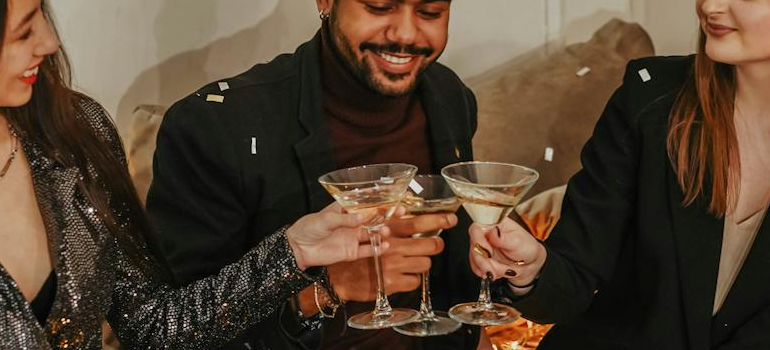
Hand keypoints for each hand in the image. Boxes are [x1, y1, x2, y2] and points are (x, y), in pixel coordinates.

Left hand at [286, 203, 388, 269]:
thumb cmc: (309, 228)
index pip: (365, 201)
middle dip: (388, 214)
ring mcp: (353, 237)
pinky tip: (384, 246)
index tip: (393, 194)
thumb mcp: (326, 219)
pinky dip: (378, 248)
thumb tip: (363, 217)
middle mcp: (352, 222)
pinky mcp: (352, 251)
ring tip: (385, 231)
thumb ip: (345, 219)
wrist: (299, 249)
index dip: (379, 198)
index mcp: (346, 210)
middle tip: (400, 211)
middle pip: (374, 217)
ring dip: (383, 231)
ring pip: (373, 233)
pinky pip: (368, 249)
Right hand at [327, 213, 451, 301]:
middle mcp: (391, 246)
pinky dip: (412, 279)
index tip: (451, 219)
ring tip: (412, 261)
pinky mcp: (391, 284)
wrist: (337, 276)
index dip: (438, 220)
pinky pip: (415, 281)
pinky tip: (403, 275)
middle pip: (430, 244)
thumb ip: (390, 219)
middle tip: (433, 245)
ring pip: (426, 264)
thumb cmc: (355, 250)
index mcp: (386, 230)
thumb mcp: (369, 229)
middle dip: (436, 245)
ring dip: (423, 262)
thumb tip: (407, 208)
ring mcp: (392, 266)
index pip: (418, 222)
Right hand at [468, 218, 545, 286]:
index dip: (478, 242)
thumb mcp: (518, 242)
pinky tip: (497, 272)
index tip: (489, 253)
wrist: (529, 262)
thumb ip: (504, 238)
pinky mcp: (480, 258)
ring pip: (474, 260)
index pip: (476, 229)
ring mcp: (481, 247)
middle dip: (483, 262)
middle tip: (493, 271)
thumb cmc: (526, 247)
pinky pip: (476, 268)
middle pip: (473, 247)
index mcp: (493, 223)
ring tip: (504, 270)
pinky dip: (487, 273)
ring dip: (488, 269)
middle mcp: (484, 234)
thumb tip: (493, 232)